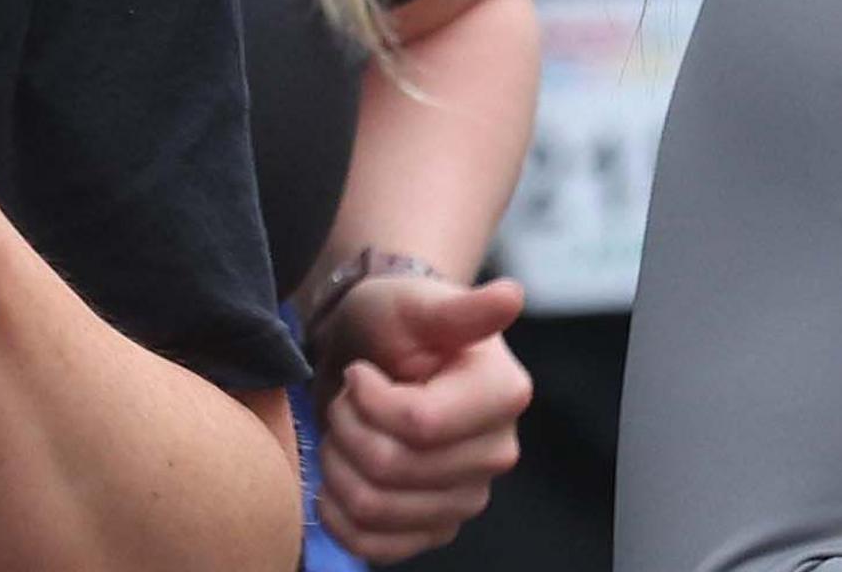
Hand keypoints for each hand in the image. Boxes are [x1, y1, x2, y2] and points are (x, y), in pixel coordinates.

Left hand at [313, 275, 528, 561]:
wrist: (375, 352)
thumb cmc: (395, 322)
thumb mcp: (414, 303)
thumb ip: (458, 308)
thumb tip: (510, 295)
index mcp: (501, 396)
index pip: (418, 425)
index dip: (368, 399)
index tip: (361, 373)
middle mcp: (495, 453)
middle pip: (392, 468)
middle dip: (346, 427)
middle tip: (346, 399)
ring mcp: (466, 495)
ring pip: (378, 508)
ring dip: (338, 466)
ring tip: (343, 430)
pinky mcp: (434, 524)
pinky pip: (379, 547)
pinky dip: (341, 519)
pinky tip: (332, 484)